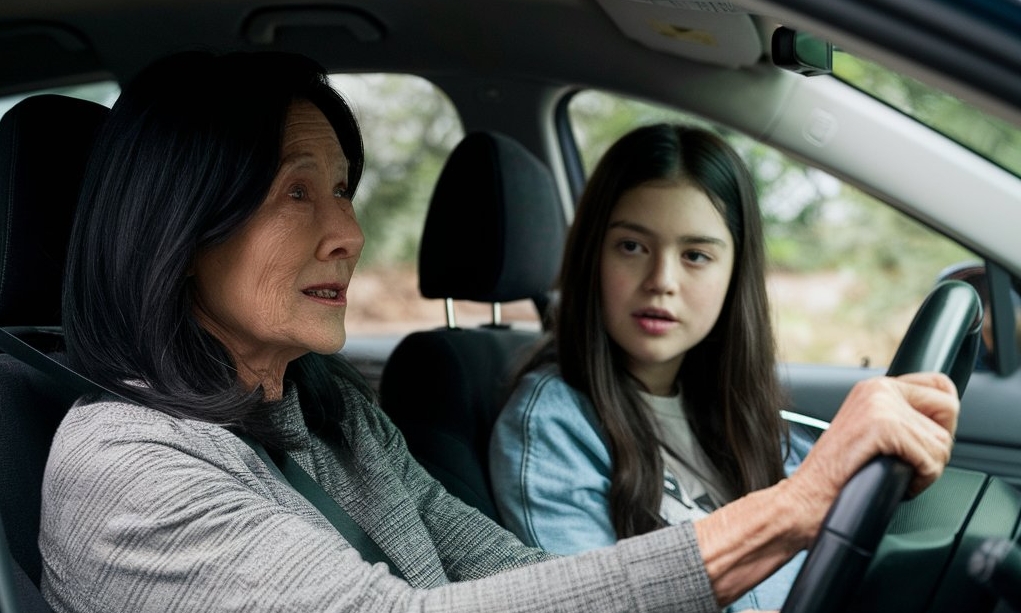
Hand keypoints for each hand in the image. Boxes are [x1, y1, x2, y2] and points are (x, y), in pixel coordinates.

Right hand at [786, 372, 958, 543]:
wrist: (806, 498)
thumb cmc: (838, 476)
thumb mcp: (869, 432)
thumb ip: (901, 418)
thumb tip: (943, 424)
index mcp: (874, 387)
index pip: (940, 385)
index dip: (942, 419)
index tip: (920, 441)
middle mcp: (878, 388)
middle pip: (949, 411)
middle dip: (936, 445)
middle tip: (907, 461)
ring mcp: (879, 405)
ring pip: (942, 442)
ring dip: (926, 469)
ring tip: (895, 474)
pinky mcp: (882, 427)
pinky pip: (930, 459)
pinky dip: (919, 481)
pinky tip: (895, 482)